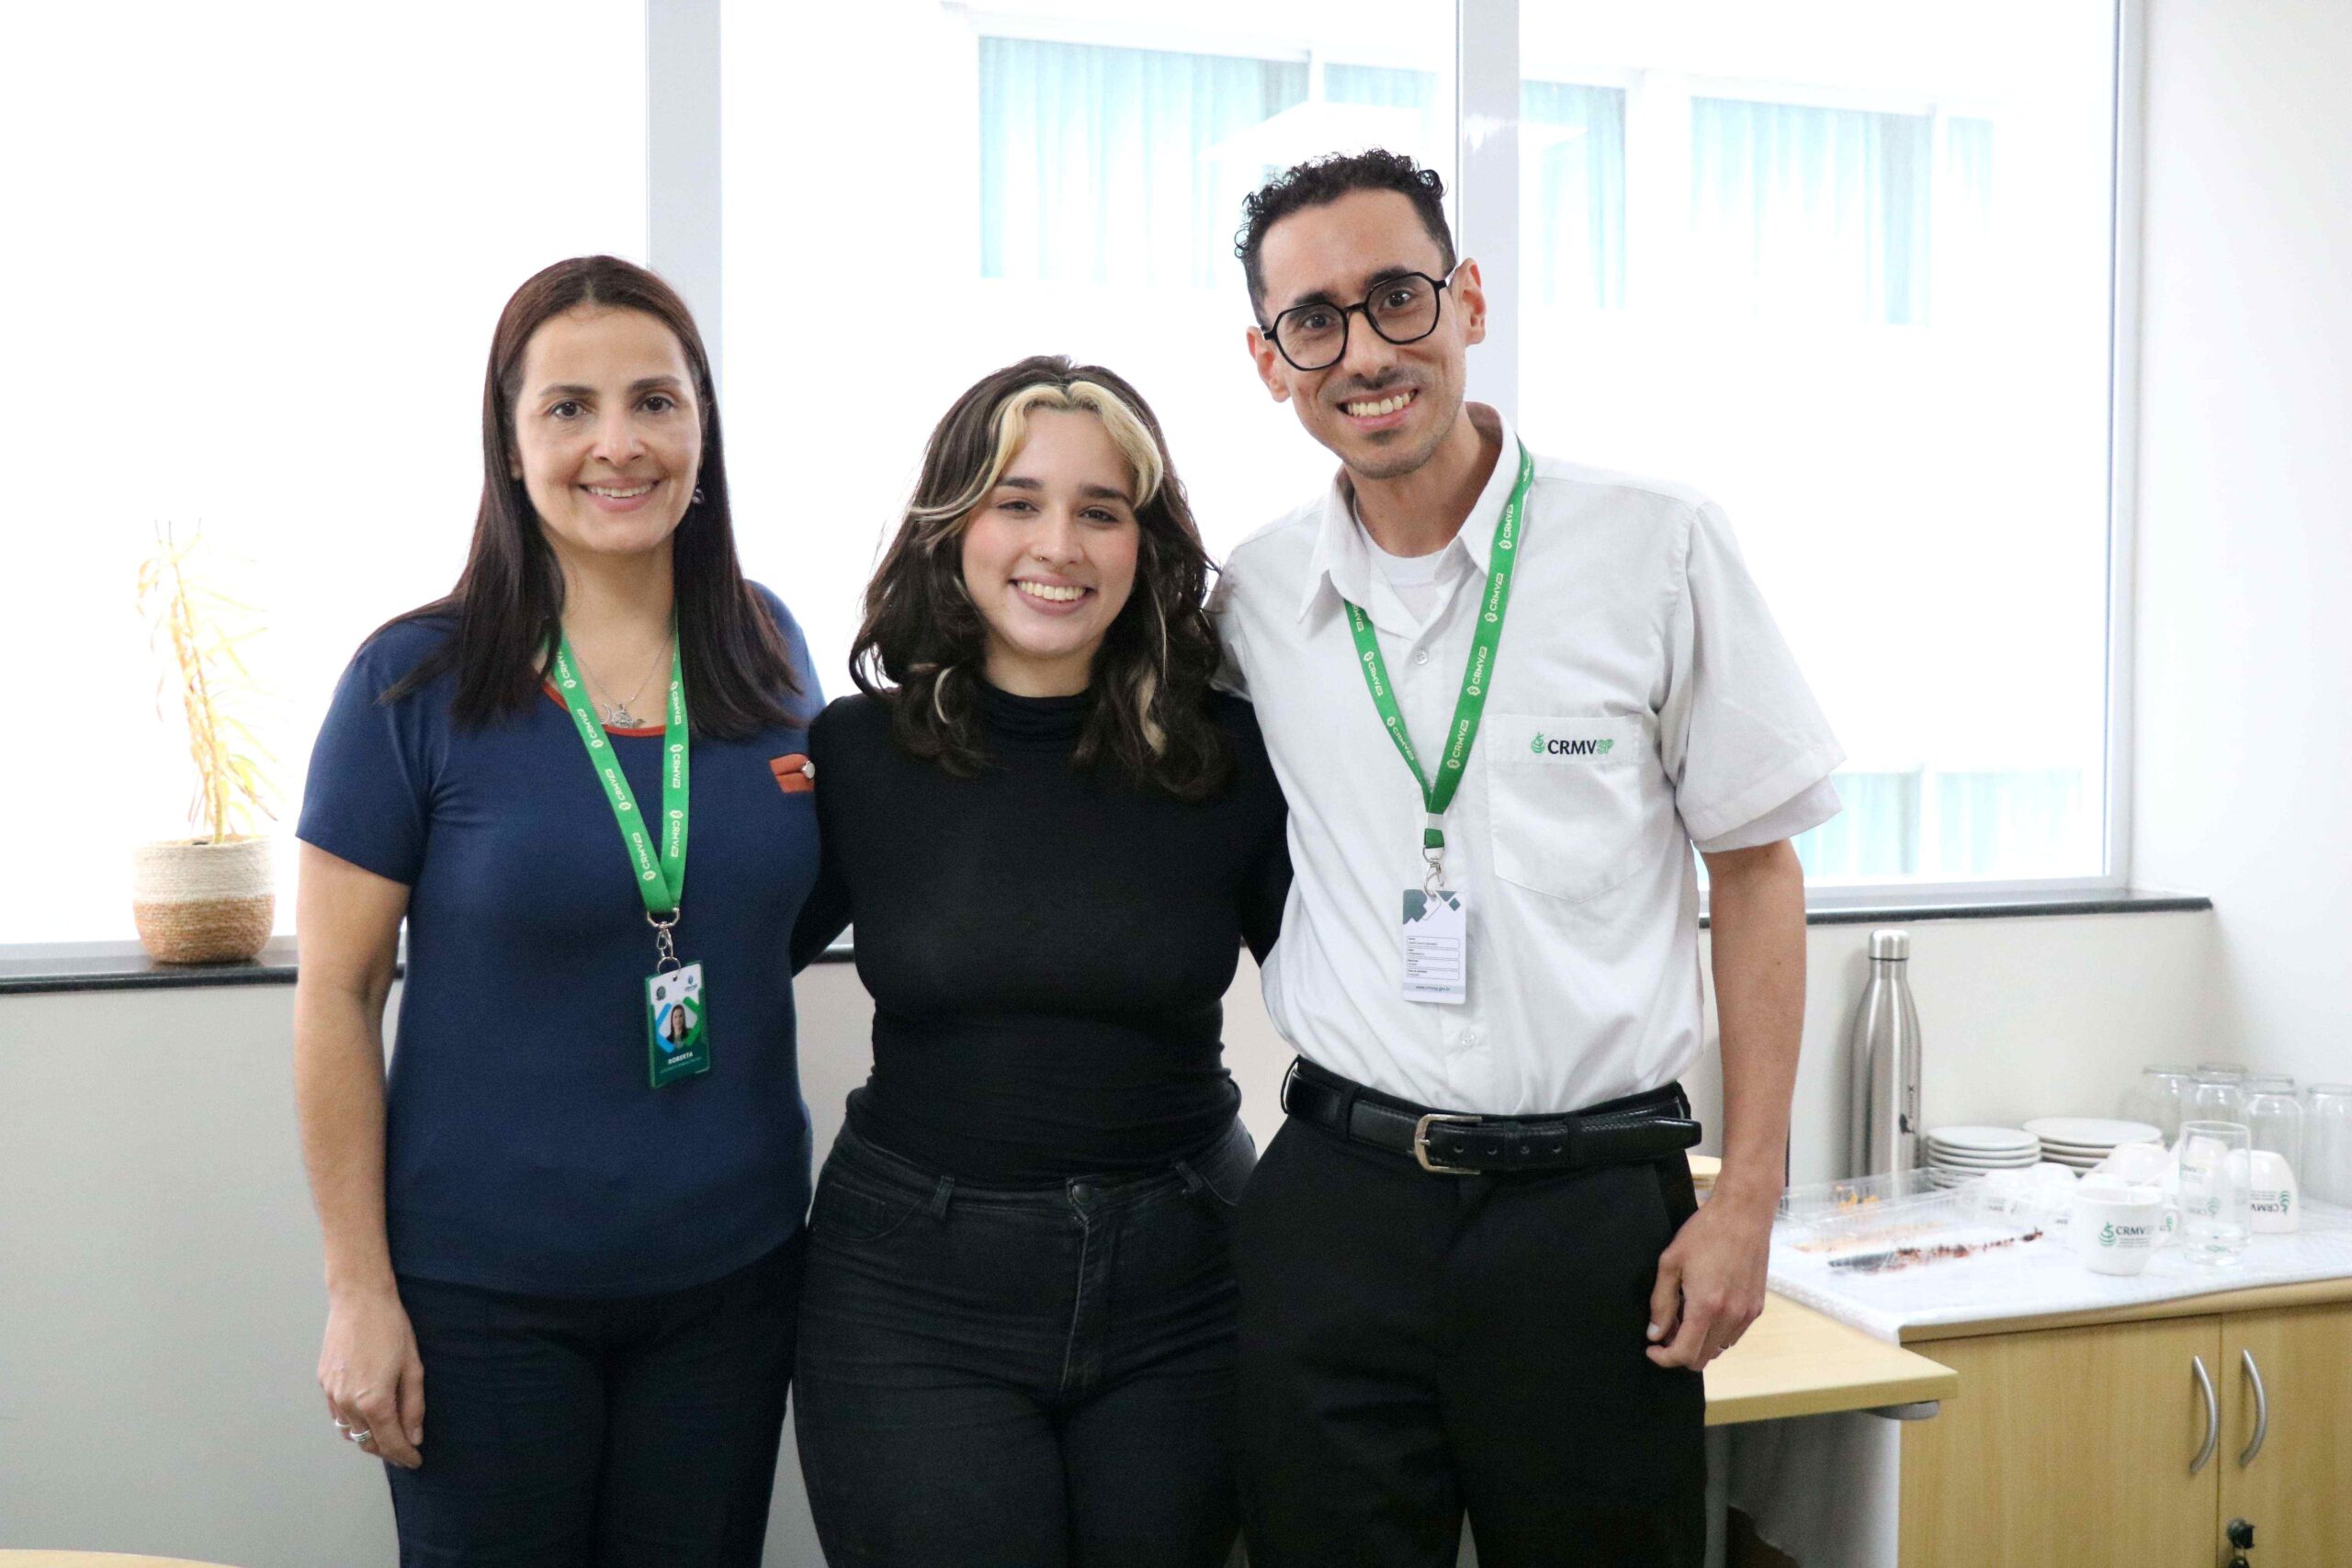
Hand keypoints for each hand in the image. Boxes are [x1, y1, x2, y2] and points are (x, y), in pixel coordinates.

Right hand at [319, 1283, 424, 1469]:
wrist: (358, 1300)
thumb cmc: (391, 1328)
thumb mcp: (412, 1367)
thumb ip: (413, 1406)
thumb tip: (414, 1437)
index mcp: (373, 1401)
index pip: (390, 1442)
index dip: (404, 1455)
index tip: (416, 1461)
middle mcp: (348, 1403)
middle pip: (368, 1442)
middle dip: (387, 1451)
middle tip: (405, 1451)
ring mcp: (332, 1394)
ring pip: (349, 1432)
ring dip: (368, 1439)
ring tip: (389, 1435)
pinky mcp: (323, 1384)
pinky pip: (337, 1416)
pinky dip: (353, 1423)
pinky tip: (367, 1415)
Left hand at [1645, 1187, 1772, 1370]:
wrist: (1744, 1214)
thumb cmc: (1705, 1233)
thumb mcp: (1671, 1263)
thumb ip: (1661, 1303)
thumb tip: (1655, 1333)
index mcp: (1706, 1307)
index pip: (1683, 1354)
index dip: (1663, 1358)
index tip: (1652, 1347)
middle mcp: (1730, 1316)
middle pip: (1702, 1358)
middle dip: (1679, 1351)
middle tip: (1666, 1328)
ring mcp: (1747, 1314)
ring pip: (1719, 1349)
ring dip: (1700, 1342)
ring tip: (1686, 1314)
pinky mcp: (1757, 1307)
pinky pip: (1734, 1334)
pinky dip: (1717, 1332)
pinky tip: (1707, 1308)